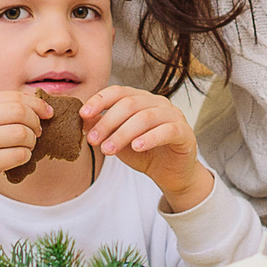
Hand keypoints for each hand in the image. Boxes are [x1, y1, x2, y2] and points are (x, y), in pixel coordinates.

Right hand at [0, 90, 45, 227]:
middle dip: (36, 122)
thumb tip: (36, 106)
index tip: (47, 112)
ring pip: (22, 134)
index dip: (36, 103)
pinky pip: (18, 155)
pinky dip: (25, 156)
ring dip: (31, 141)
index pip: (12, 96)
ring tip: (25, 146)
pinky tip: (18, 158)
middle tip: (37, 132)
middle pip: (20, 112)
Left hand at [80, 85, 210, 210]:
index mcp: (140, 99)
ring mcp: (173, 115)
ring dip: (123, 134)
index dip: (99, 100)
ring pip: (145, 117)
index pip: (118, 92)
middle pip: (129, 104)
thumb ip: (104, 128)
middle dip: (107, 122)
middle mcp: (156, 102)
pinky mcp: (184, 131)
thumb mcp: (118, 141)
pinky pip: (166, 131)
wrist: (169, 174)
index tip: (83, 114)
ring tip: (108, 150)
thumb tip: (84, 118)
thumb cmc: (143, 154)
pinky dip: (149, 138)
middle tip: (92, 140)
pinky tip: (136, 147)